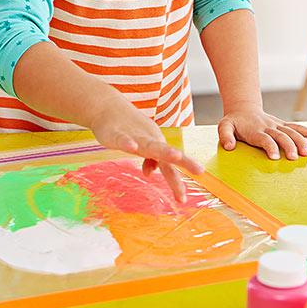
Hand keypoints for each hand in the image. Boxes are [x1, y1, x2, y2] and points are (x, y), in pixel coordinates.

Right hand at [89, 96, 203, 202]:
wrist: (106, 107)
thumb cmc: (126, 128)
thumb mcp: (140, 145)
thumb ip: (148, 158)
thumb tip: (151, 173)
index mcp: (154, 146)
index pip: (168, 166)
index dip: (176, 182)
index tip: (182, 200)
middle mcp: (148, 140)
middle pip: (167, 153)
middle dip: (183, 162)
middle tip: (200, 170)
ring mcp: (134, 136)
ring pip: (149, 145)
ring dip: (163, 151)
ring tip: (176, 156)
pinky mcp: (115, 133)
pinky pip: (122, 139)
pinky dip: (128, 143)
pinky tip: (132, 147)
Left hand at [218, 104, 306, 159]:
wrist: (243, 108)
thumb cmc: (234, 122)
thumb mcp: (224, 126)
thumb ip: (224, 135)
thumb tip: (229, 147)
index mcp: (254, 130)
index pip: (264, 138)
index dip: (270, 147)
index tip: (275, 157)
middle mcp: (268, 127)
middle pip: (281, 136)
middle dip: (288, 146)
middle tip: (294, 158)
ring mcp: (277, 125)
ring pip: (291, 132)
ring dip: (300, 141)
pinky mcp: (282, 125)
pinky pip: (296, 127)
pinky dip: (306, 133)